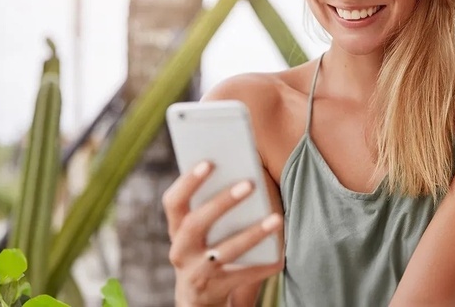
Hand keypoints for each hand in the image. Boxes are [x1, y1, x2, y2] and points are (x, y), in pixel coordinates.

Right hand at [164, 160, 284, 306]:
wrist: (198, 299)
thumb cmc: (207, 249)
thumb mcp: (202, 231)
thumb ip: (212, 205)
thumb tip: (246, 172)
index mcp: (176, 229)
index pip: (173, 202)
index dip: (187, 182)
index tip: (209, 162)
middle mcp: (181, 251)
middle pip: (195, 224)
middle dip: (222, 203)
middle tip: (249, 183)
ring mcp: (196, 273)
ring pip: (224, 251)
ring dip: (251, 234)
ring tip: (277, 219)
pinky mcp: (215, 290)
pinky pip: (242, 275)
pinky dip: (262, 266)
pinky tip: (281, 256)